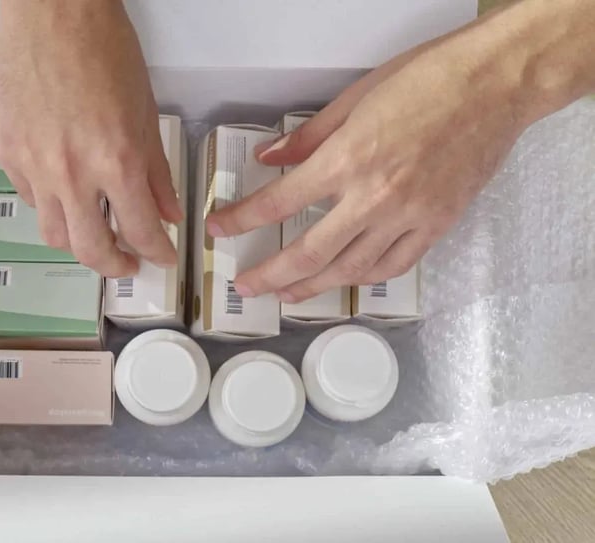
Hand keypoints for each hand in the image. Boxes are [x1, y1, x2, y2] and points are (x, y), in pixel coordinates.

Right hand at [0, 1, 181, 277]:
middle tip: (127, 263)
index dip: (157, 252)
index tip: (162, 257)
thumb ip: (156, 171)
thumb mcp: (145, 113)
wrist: (51, 14)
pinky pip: (30, 199)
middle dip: (115, 266)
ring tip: (94, 232)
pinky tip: (65, 191)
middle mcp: (73, 175)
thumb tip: (167, 212)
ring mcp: (35, 167)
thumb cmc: (104, 51)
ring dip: (79, 242)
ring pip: (54, 234)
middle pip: (90, 250)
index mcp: (116, 162)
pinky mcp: (8, 154)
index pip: (141, 231)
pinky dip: (52, 206)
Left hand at [206, 18, 531, 302]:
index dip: (242, 220)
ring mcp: (408, 216)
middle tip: (246, 285)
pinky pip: (393, 265)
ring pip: (350, 269)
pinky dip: (363, 278)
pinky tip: (344, 279)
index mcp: (348, 158)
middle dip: (270, 274)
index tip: (220, 229)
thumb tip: (270, 157)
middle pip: (309, 252)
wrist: (497, 84)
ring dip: (312, 286)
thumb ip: (308, 137)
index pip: (279, 202)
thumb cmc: (429, 79)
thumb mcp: (355, 98)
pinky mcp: (437, 225)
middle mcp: (374, 196)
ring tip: (287, 294)